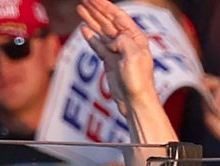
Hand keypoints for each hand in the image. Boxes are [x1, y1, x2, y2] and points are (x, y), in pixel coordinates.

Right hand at [77, 0, 157, 117]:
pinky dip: (91, 37)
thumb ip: (123, 41)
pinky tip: (84, 28)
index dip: (105, 6)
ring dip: (92, 19)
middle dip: (96, 9)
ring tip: (80, 8)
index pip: (119, 17)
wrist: (135, 102)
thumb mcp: (134, 56)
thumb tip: (112, 41)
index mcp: (137, 39)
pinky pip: (99, 45)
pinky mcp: (111, 62)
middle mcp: (128, 44)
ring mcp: (118, 52)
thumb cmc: (138, 81)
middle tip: (84, 0)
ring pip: (102, 31)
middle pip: (109, 21)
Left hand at [201, 76, 219, 155]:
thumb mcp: (209, 116)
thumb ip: (206, 103)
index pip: (214, 87)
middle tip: (203, 84)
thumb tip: (201, 92)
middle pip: (219, 82)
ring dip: (218, 96)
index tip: (198, 80)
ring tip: (217, 107)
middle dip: (210, 81)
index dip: (206, 81)